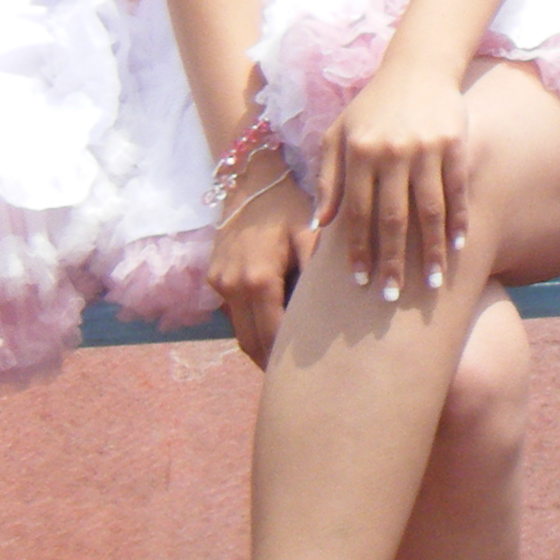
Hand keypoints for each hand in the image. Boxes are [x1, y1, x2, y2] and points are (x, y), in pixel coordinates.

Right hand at [207, 163, 314, 364]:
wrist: (250, 178)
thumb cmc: (289, 205)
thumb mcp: (311, 235)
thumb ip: (319, 273)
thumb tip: (346, 307)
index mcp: (258, 280)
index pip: (274, 336)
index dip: (290, 361)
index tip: (313, 377)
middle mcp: (232, 286)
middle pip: (252, 343)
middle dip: (273, 365)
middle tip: (303, 381)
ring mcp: (219, 283)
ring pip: (240, 333)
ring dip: (261, 349)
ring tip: (289, 364)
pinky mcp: (213, 279)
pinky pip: (234, 316)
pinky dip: (252, 328)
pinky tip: (275, 331)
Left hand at [315, 57, 472, 300]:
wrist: (417, 67)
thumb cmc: (371, 106)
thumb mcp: (338, 133)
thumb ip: (327, 176)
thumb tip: (322, 223)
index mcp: (359, 152)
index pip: (357, 212)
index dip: (358, 249)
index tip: (358, 281)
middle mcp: (392, 151)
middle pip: (392, 218)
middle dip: (392, 261)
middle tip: (391, 297)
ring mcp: (426, 148)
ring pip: (429, 210)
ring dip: (431, 250)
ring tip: (431, 282)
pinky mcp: (455, 143)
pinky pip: (458, 190)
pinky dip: (460, 220)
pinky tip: (459, 246)